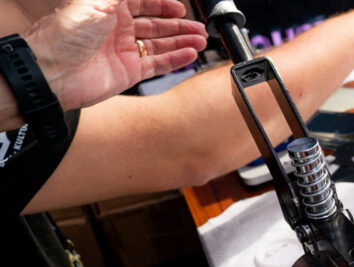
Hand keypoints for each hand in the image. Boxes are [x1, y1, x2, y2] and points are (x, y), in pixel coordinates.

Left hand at [24, 0, 206, 109]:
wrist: (53, 71)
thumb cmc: (66, 33)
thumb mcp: (96, 1)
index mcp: (108, 8)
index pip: (142, 3)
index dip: (162, 4)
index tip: (181, 7)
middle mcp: (116, 29)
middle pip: (155, 24)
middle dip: (178, 25)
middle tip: (199, 27)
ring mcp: (123, 51)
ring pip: (160, 44)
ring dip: (181, 42)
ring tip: (201, 40)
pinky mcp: (127, 72)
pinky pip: (157, 64)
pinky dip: (175, 60)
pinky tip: (189, 55)